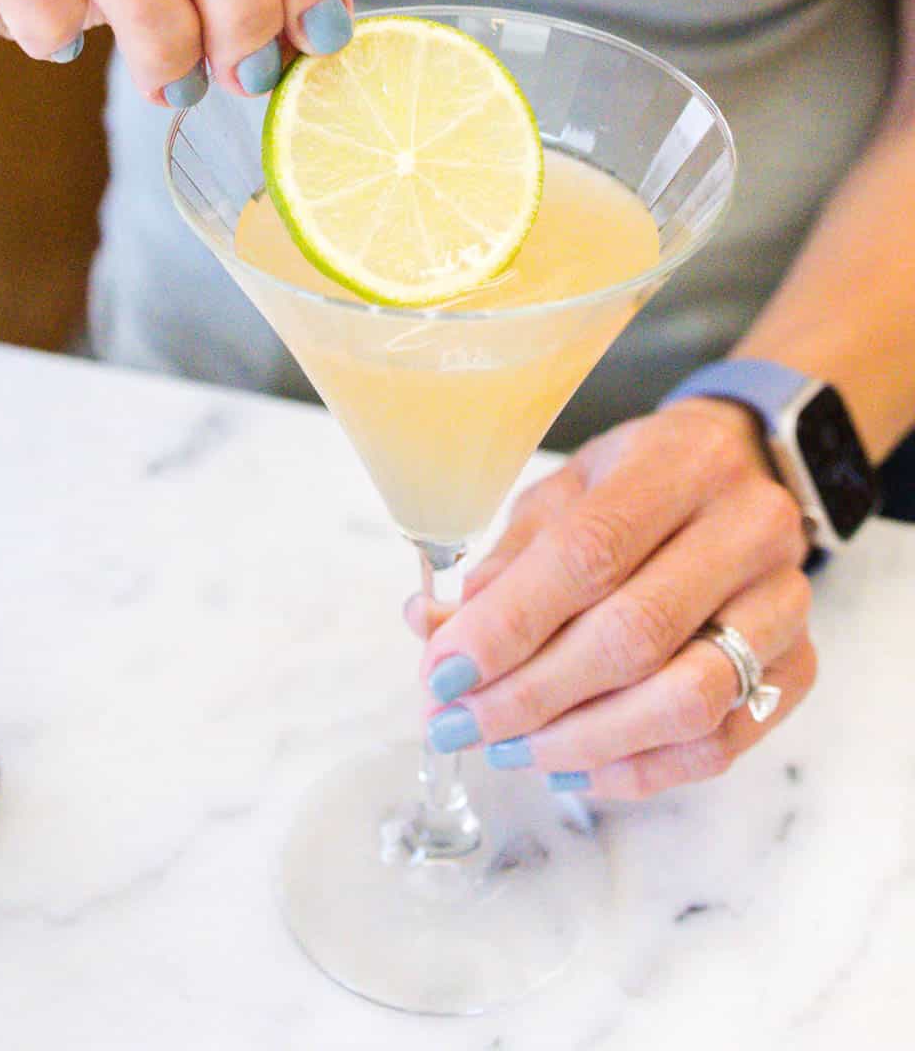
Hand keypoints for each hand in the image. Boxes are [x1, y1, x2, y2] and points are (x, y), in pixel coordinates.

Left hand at [410, 401, 815, 798]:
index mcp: (680, 464)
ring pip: (686, 701)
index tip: (443, 671)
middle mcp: (748, 528)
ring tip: (510, 749)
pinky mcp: (802, 666)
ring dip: (582, 741)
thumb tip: (431, 630)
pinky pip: (721, 744)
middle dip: (531, 694)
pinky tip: (575, 768)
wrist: (744, 470)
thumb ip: (506, 562)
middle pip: (635, 635)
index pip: (588, 553)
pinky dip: (639, 769)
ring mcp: (786, 601)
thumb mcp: (567, 490)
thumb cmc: (640, 482)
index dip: (509, 623)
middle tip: (459, 723)